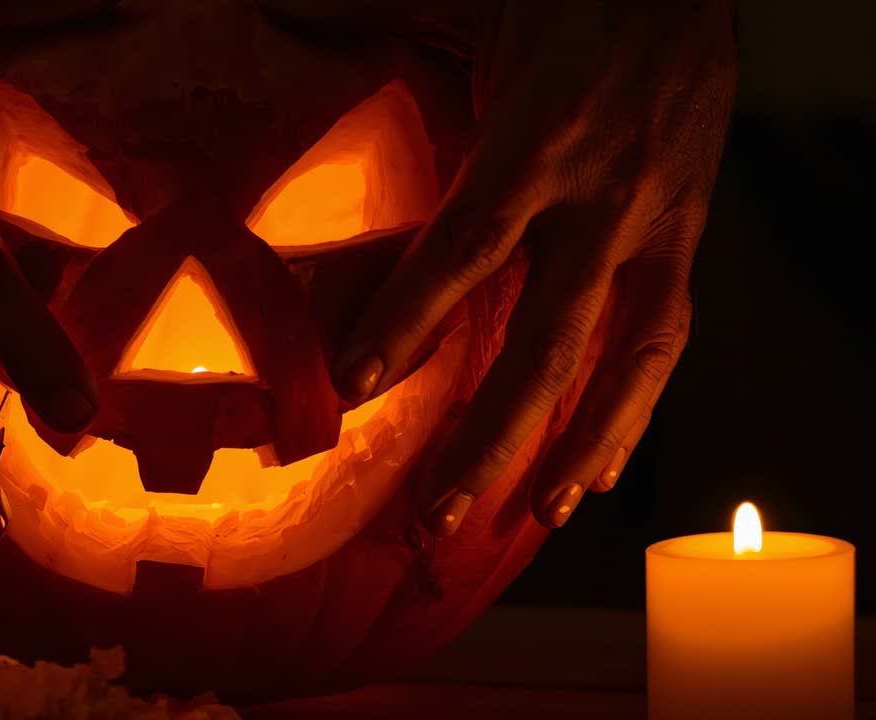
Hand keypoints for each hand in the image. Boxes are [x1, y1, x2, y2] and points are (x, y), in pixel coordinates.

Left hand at [324, 1, 736, 532]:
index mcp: (537, 139)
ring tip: (527, 518)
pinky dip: (634, 409)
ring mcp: (655, 223)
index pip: (468, 243)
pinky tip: (597, 468)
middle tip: (435, 514)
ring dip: (574, 445)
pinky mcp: (687, 233)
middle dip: (490, 435)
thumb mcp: (469, 10)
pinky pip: (666, 335)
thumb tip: (277, 31)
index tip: (353, 387)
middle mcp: (602, 196)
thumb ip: (380, 37)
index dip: (411, 317)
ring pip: (624, 356)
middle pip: (547, 337)